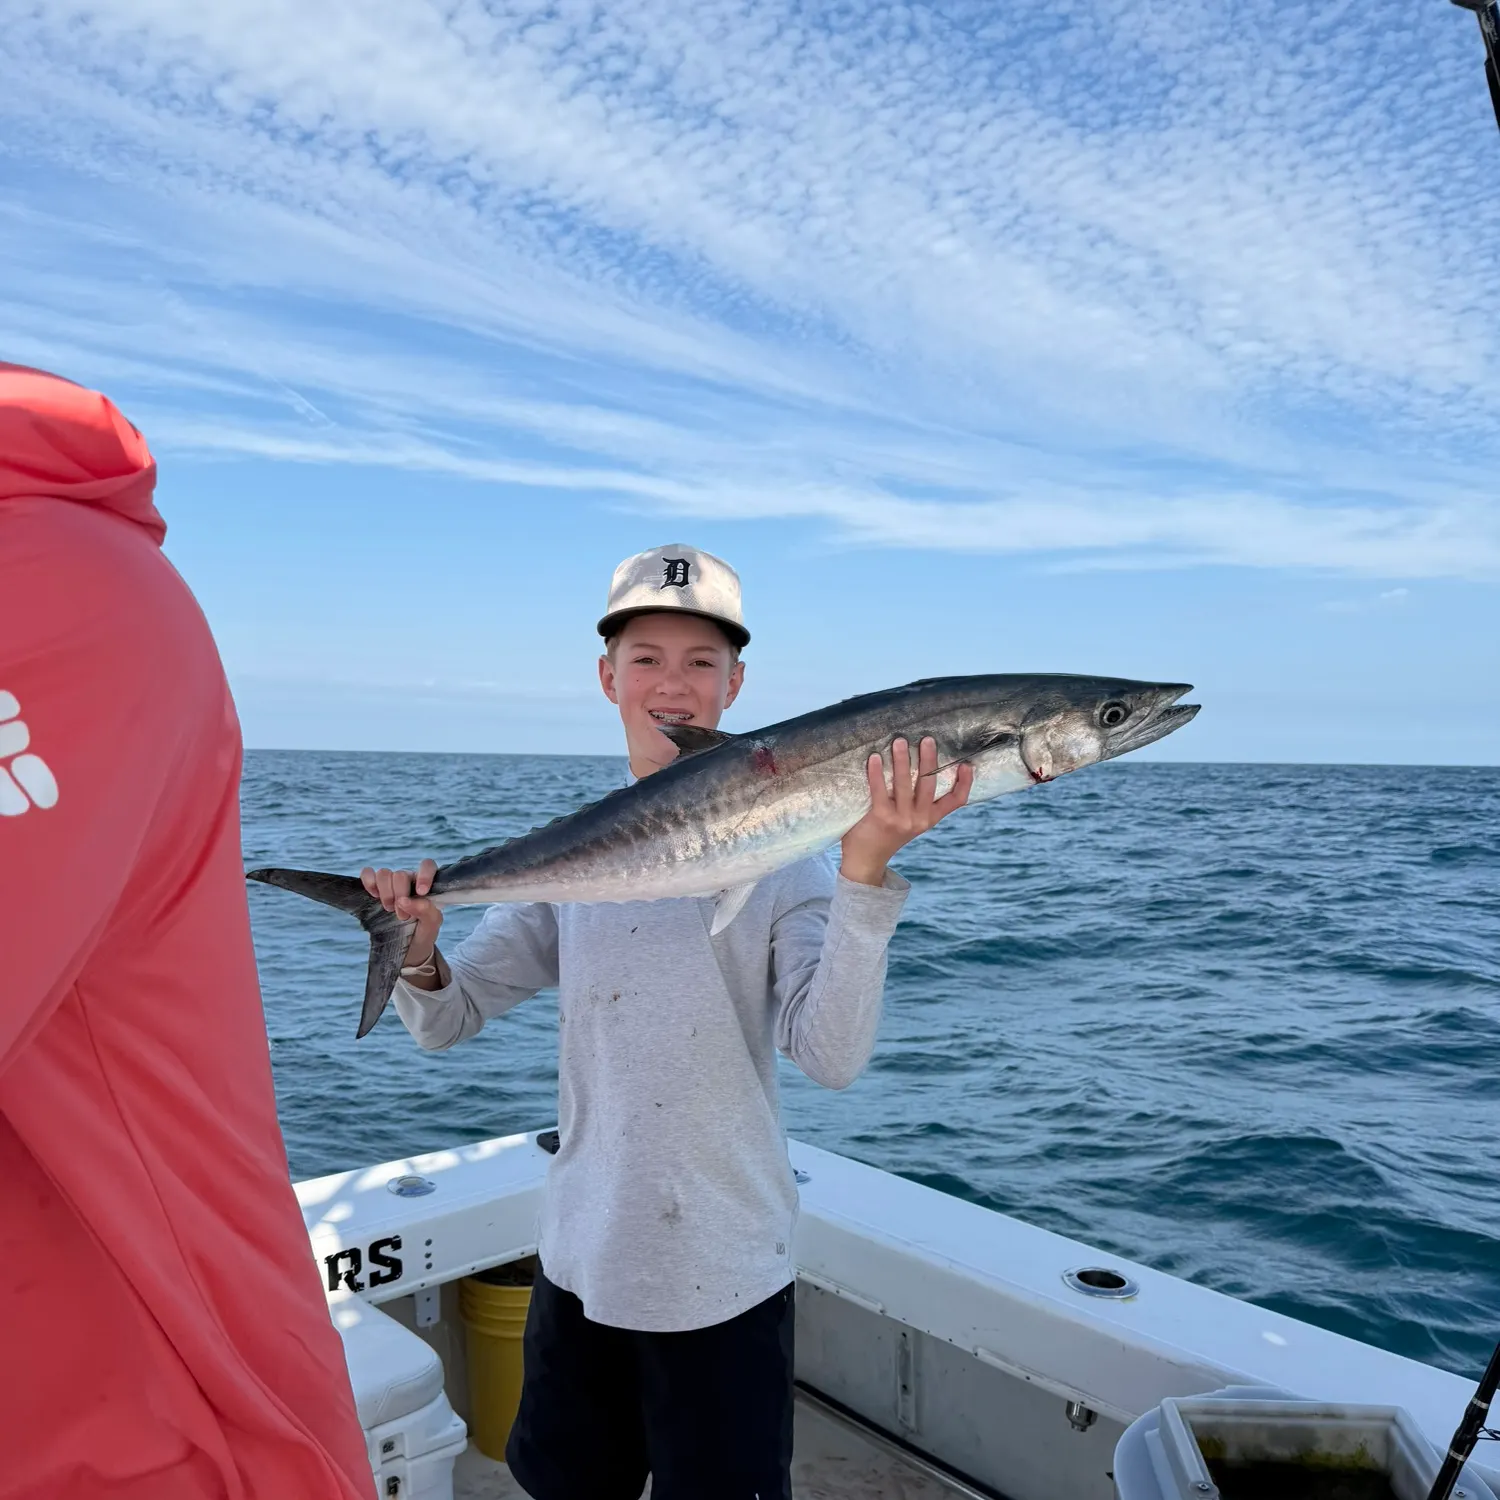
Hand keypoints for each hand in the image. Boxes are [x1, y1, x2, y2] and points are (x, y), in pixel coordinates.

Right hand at [360, 858, 441, 963]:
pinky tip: (373, 895)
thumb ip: (426, 911)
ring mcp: (390, 884)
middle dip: (399, 896)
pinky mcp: (374, 888)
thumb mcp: (431, 926)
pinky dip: (368, 881)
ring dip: (385, 893)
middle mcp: (409, 881)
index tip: (420, 892)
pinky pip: (368, 873)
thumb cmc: (423, 933)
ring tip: (389, 909)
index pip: (427, 866)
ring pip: (384, 873)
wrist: (408, 948)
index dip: (423, 875)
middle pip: (400, 875)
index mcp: (426, 885)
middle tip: (402, 916)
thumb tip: (405, 901)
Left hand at [840, 737, 973, 886]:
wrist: (865, 860)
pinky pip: (879, 790)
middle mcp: (919, 819)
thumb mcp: (909, 820)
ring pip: (904, 784)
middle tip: (927, 739)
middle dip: (929, 760)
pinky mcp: (880, 818)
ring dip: (902, 760)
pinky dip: (877, 772)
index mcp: (930, 818)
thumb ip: (916, 801)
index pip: (955, 801)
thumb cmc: (886, 833)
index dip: (965, 783)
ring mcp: (900, 819)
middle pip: (928, 784)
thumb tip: (919, 763)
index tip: (967, 764)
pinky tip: (875, 758)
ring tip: (900, 741)